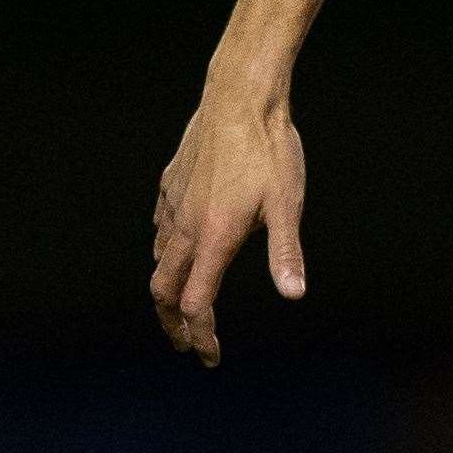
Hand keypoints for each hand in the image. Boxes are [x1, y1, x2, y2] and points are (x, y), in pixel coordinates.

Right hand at [151, 93, 306, 366]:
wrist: (240, 98)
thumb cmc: (270, 149)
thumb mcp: (287, 203)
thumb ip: (286, 252)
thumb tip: (294, 294)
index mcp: (214, 237)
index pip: (196, 303)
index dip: (201, 334)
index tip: (210, 355)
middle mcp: (185, 225)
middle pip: (163, 289)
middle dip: (172, 323)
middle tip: (186, 342)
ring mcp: (172, 203)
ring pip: (157, 258)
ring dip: (167, 288)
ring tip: (183, 302)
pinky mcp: (170, 183)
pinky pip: (160, 227)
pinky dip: (165, 250)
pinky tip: (180, 247)